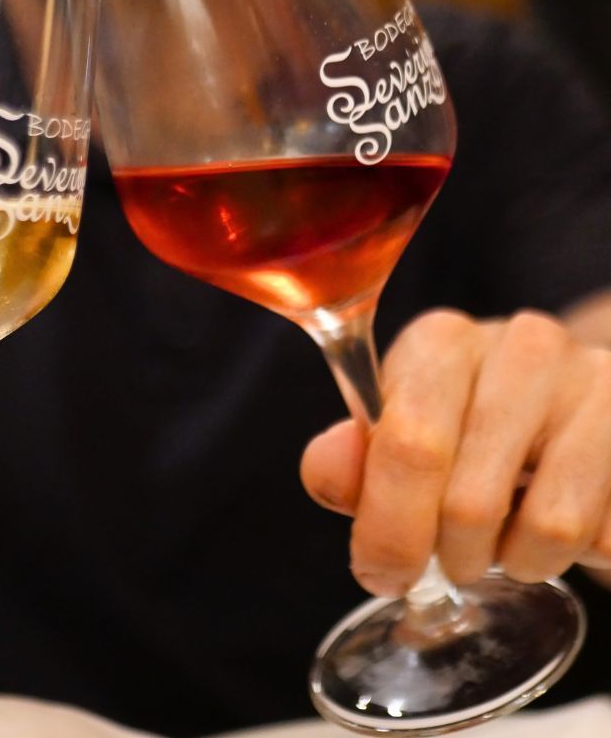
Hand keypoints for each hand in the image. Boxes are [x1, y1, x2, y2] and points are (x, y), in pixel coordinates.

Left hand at [300, 308, 610, 597]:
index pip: (406, 446)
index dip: (389, 527)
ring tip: (505, 539)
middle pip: (469, 499)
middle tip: (450, 560)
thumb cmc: (463, 425)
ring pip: (547, 527)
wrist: (567, 406)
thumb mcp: (396, 435)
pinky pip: (601, 537)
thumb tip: (330, 472)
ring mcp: (592, 383)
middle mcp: (519, 347)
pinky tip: (557, 518)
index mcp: (441, 342)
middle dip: (449, 555)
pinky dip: (574, 557)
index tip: (382, 571)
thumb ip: (350, 462)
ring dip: (515, 560)